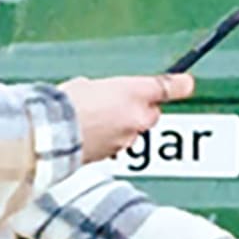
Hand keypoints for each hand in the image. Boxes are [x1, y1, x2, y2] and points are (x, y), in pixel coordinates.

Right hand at [59, 74, 194, 163]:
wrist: (52, 133)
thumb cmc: (67, 103)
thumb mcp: (89, 83)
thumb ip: (108, 90)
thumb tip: (107, 95)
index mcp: (134, 92)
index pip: (166, 87)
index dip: (179, 85)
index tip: (186, 83)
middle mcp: (137, 117)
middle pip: (149, 113)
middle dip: (138, 110)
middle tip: (115, 102)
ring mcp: (127, 139)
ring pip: (132, 131)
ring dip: (120, 126)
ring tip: (93, 119)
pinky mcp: (114, 155)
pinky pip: (116, 144)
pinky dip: (107, 140)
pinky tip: (88, 133)